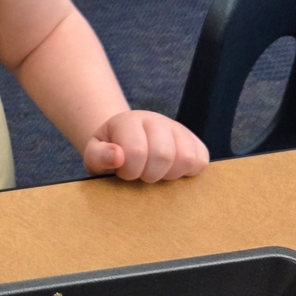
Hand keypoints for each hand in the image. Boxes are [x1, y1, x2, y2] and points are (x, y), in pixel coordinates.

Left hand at [82, 111, 208, 182]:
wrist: (123, 144)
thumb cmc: (108, 153)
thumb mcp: (93, 155)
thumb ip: (99, 156)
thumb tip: (118, 156)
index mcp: (128, 121)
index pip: (136, 151)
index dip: (130, 171)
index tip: (123, 173)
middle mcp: (156, 120)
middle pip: (164, 154)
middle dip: (150, 175)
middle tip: (140, 176)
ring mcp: (177, 129)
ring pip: (187, 158)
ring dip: (170, 175)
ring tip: (155, 174)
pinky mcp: (194, 141)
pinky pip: (201, 160)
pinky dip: (188, 172)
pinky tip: (171, 172)